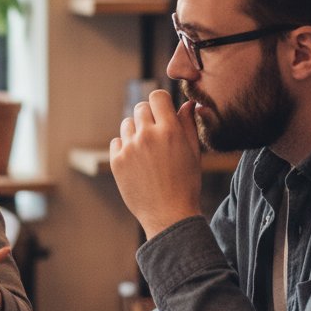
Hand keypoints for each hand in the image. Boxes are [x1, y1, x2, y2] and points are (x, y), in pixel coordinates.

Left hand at [109, 91, 202, 239]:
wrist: (168, 213)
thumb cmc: (186, 182)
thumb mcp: (193, 152)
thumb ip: (188, 124)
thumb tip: (187, 103)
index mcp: (169, 130)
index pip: (157, 96)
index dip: (161, 102)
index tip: (163, 112)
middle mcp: (148, 135)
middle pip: (140, 108)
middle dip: (149, 116)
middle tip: (156, 134)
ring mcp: (130, 147)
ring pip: (127, 123)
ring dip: (136, 131)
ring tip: (148, 151)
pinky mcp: (117, 160)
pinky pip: (117, 141)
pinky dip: (125, 147)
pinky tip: (137, 162)